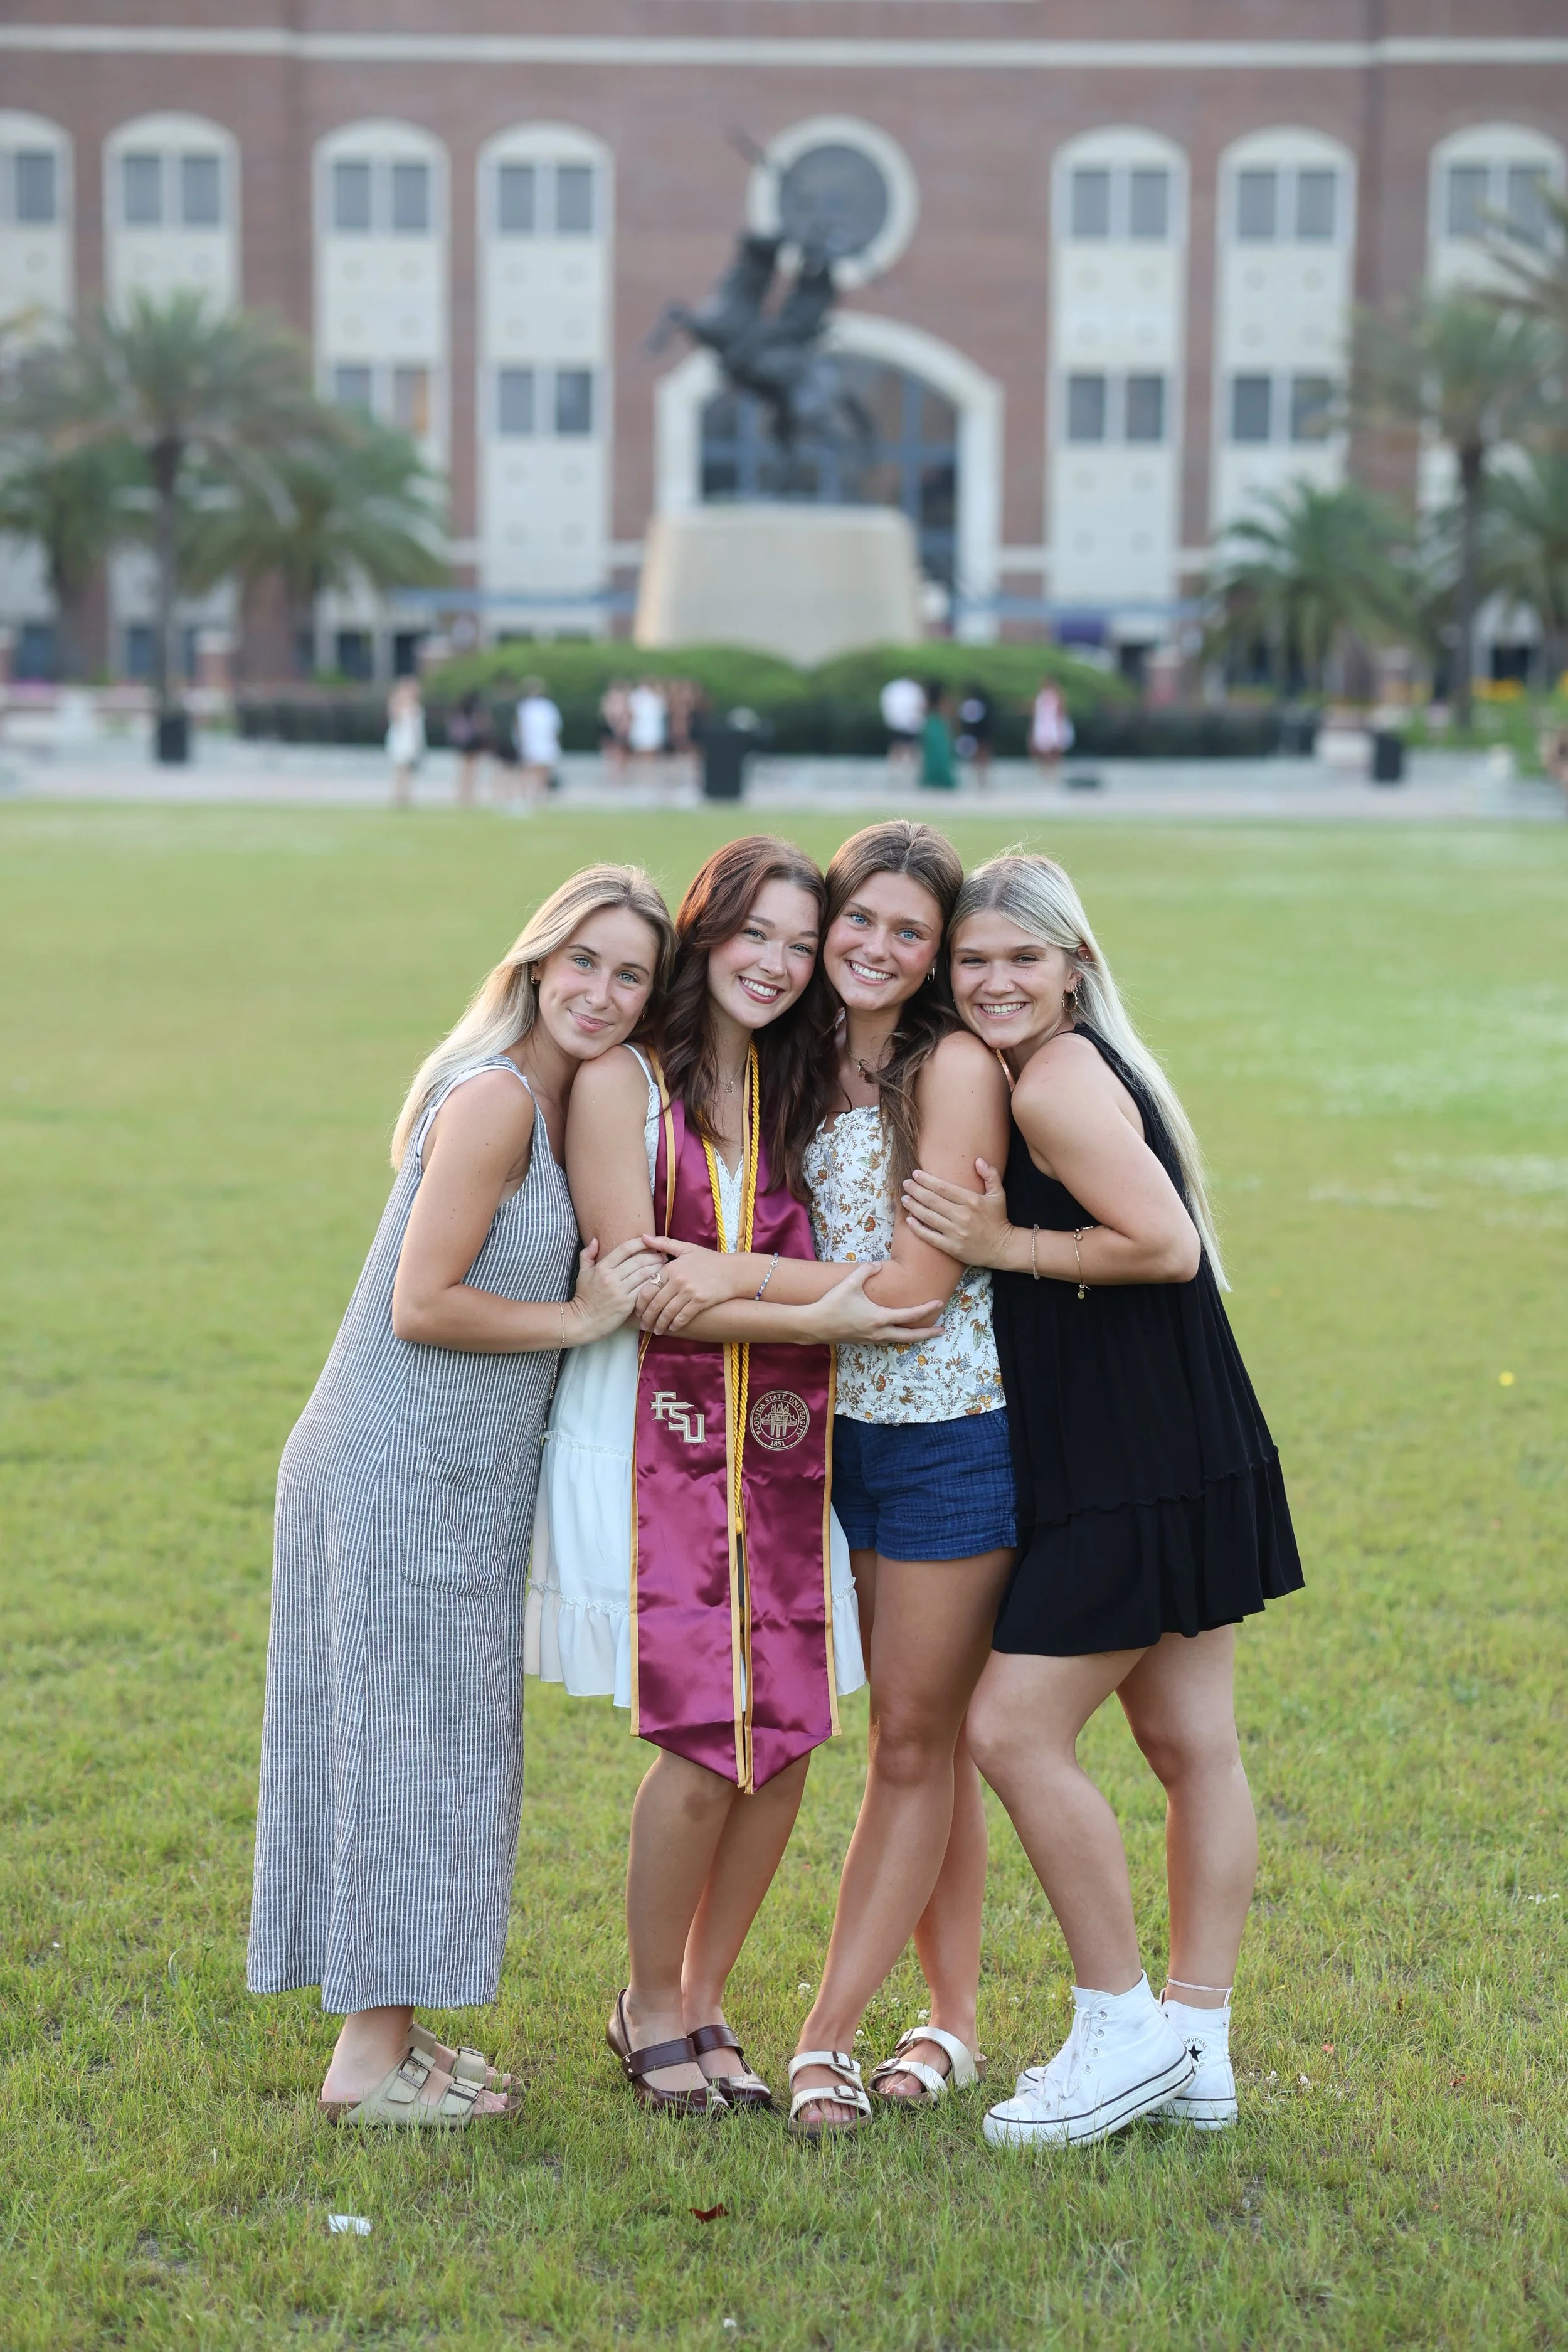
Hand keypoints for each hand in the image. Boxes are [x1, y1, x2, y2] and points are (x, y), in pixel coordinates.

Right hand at [564, 1237, 663, 1345]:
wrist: (582, 1321)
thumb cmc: (584, 1297)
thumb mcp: (582, 1273)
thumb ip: (587, 1254)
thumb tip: (596, 1239)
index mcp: (602, 1268)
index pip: (625, 1249)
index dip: (640, 1243)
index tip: (649, 1241)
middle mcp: (611, 1278)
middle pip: (638, 1260)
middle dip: (653, 1256)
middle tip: (663, 1255)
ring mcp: (619, 1291)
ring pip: (644, 1274)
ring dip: (657, 1268)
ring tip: (665, 1266)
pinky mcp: (627, 1305)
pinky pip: (644, 1290)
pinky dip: (653, 1284)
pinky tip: (660, 1281)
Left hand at [636, 1235, 751, 1335]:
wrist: (733, 1270)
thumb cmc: (708, 1259)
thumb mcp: (685, 1247)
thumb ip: (663, 1243)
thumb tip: (642, 1236)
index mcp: (671, 1268)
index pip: (647, 1289)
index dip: (639, 1303)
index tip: (637, 1311)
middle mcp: (678, 1280)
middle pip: (655, 1303)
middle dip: (647, 1317)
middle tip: (643, 1324)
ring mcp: (689, 1291)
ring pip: (667, 1313)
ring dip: (659, 1324)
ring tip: (656, 1330)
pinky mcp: (700, 1301)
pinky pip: (683, 1317)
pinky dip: (675, 1324)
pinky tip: (672, 1328)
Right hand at [811, 1262, 943, 1346]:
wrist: (814, 1325)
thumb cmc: (832, 1304)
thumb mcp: (850, 1283)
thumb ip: (866, 1270)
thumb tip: (877, 1265)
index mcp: (879, 1318)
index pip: (910, 1315)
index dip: (926, 1309)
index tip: (939, 1303)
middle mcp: (878, 1332)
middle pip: (909, 1337)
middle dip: (927, 1334)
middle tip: (941, 1330)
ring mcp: (871, 1339)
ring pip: (898, 1340)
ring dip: (912, 1337)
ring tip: (923, 1332)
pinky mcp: (863, 1341)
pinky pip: (886, 1340)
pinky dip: (897, 1337)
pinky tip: (897, 1332)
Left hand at [900, 1160, 1012, 1267]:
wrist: (1003, 1248)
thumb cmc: (998, 1219)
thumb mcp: (999, 1195)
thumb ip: (990, 1175)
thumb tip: (978, 1160)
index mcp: (972, 1201)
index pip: (943, 1188)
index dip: (927, 1180)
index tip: (916, 1174)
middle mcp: (962, 1216)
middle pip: (932, 1201)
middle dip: (915, 1190)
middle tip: (905, 1184)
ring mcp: (956, 1233)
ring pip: (928, 1217)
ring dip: (913, 1207)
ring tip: (904, 1199)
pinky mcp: (952, 1247)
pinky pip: (930, 1237)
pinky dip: (917, 1228)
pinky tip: (908, 1220)